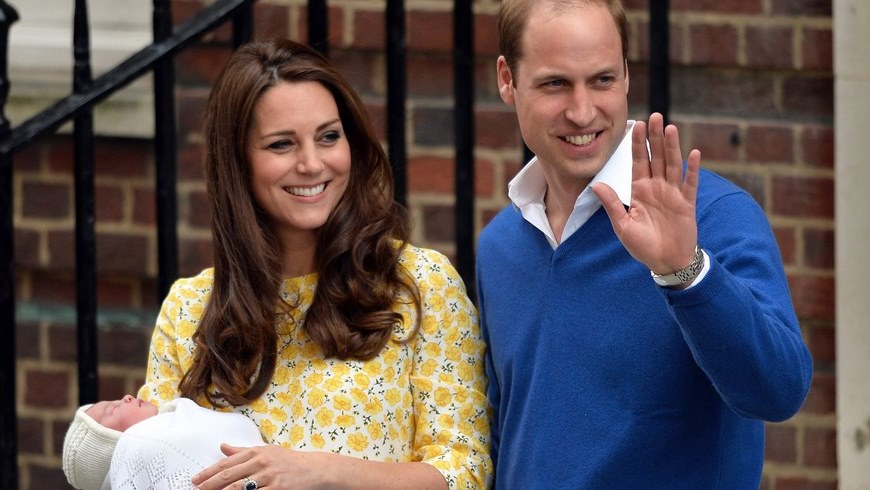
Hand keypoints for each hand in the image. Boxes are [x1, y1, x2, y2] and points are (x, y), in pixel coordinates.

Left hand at [192, 444, 335, 489]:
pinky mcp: (277, 489)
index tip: (196, 480)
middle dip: (210, 485)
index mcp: (255, 452)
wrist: (313, 469)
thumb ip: (242, 451)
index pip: (226, 463)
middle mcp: (260, 463)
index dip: (209, 473)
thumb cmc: (288, 461)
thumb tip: (222, 447)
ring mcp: (268, 477)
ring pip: (240, 488)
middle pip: (229, 476)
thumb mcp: (265, 451)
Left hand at [591, 112, 700, 273]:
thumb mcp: (623, 225)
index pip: (638, 162)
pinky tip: (693, 153)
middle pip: (656, 157)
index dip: (638, 144)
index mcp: (640, 191)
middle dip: (655, 137)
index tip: (636, 125)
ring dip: (672, 146)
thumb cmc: (643, 246)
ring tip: (670, 127)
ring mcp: (673, 194)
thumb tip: (596, 185)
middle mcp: (657, 188)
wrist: (665, 262)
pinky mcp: (687, 203)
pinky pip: (690, 183)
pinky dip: (692, 169)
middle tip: (655, 116)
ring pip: (672, 164)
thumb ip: (612, 204)